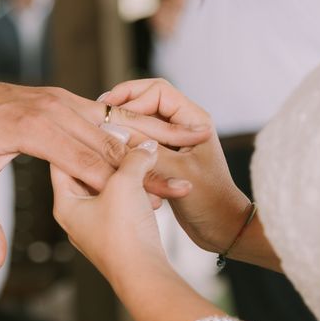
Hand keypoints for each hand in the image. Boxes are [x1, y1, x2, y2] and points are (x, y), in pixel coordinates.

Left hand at [0, 78, 208, 268]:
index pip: (90, 163)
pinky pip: (103, 111)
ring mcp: (60, 99)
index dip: (127, 185)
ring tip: (187, 147)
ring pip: (113, 123)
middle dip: (148, 167)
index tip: (158, 202)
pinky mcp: (62, 97)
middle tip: (183, 185)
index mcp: (32, 130)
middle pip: (109, 144)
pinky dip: (129, 123)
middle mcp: (53, 109)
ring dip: (148, 139)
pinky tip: (156, 130)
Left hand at [51, 140, 167, 282]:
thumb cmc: (124, 237)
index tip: (96, 122)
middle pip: (86, 170)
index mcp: (65, 202)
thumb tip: (145, 146)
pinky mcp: (118, 230)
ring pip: (108, 185)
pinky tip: (152, 182)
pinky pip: (123, 200)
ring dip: (127, 170)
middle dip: (108, 153)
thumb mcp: (125, 185)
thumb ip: (133, 159)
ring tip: (141, 155)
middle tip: (123, 134)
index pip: (62, 159)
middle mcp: (76, 213)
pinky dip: (136, 188)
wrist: (145, 278)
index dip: (78, 138)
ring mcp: (96, 223)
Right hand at [103, 79, 279, 268]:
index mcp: (193, 119)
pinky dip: (125, 142)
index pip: (157, 91)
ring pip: (141, 121)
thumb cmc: (208, 200)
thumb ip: (143, 148)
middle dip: (122, 106)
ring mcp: (173, 141)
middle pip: (146, 101)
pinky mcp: (164, 157)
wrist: (221, 229)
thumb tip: (112, 129)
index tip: (110, 111)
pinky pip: (140, 140)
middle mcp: (183, 124)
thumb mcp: (173, 170)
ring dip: (122, 124)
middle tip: (98, 115)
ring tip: (99, 131)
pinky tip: (108, 149)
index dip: (131, 97)